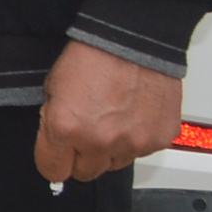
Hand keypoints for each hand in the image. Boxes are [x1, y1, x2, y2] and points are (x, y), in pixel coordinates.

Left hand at [34, 41, 182, 186]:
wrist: (133, 38)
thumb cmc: (93, 55)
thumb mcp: (53, 87)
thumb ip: (52, 123)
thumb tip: (56, 146)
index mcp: (66, 128)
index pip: (53, 171)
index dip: (53, 160)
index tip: (57, 155)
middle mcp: (100, 141)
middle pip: (85, 173)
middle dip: (81, 156)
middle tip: (86, 131)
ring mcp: (132, 143)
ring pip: (115, 165)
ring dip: (110, 149)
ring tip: (112, 118)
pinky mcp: (158, 140)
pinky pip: (141, 152)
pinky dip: (136, 139)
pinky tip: (132, 115)